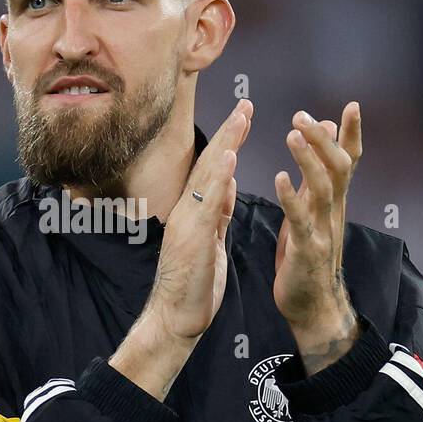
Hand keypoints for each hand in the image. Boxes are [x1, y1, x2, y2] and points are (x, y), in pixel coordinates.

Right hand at [110, 99, 251, 399]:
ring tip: (242, 116)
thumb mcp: (210, 242)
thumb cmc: (193, 286)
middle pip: (209, 163)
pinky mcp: (192, 237)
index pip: (213, 169)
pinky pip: (208, 202)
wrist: (175, 318)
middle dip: (230, 132)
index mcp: (195, 212)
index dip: (229, 141)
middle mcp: (188, 210)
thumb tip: (228, 184)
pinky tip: (230, 156)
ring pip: (208, 175)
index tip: (245, 116)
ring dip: (226, 143)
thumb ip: (217, 213)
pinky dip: (218, 177)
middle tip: (247, 103)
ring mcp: (187, 222)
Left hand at [273, 102, 362, 364]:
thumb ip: (320, 176)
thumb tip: (327, 139)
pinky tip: (280, 177)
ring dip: (308, 159)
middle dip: (324, 139)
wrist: (312, 306)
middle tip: (302, 115)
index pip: (348, 160)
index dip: (352, 134)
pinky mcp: (308, 250)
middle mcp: (334, 211)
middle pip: (339, 167)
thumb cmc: (309, 256)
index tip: (352, 104)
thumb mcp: (316, 212)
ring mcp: (324, 230)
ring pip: (323, 188)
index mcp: (333, 201)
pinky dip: (292, 197)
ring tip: (292, 134)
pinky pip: (302, 219)